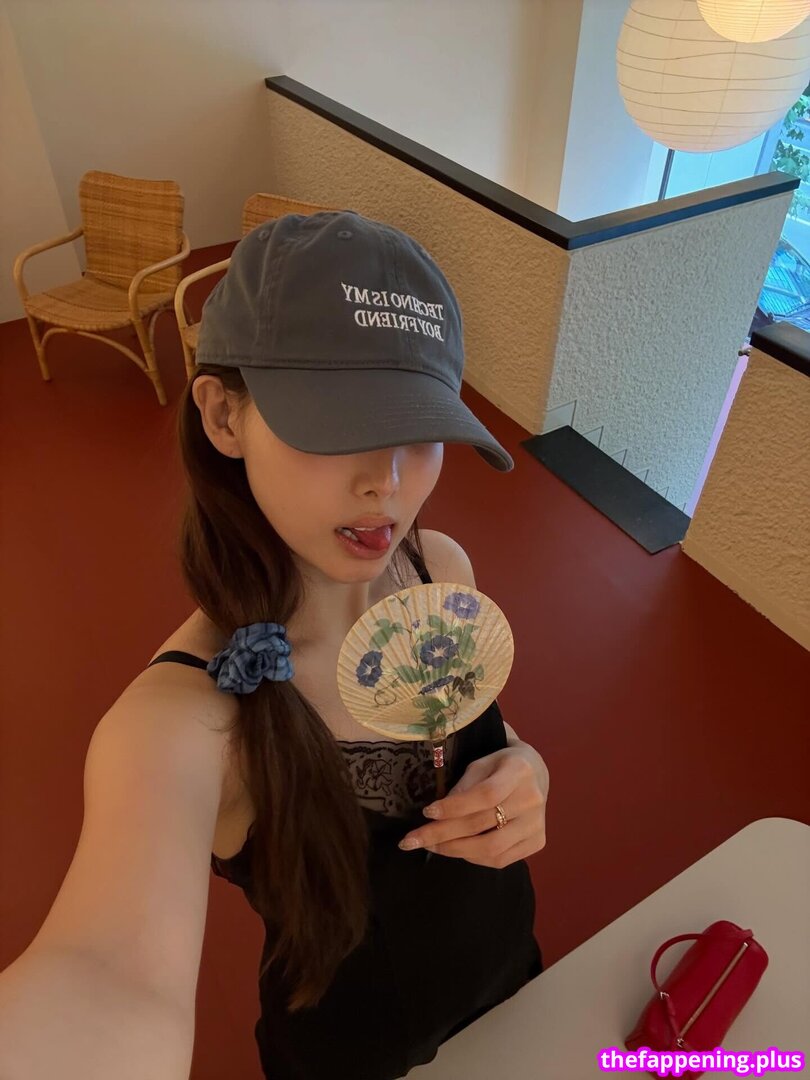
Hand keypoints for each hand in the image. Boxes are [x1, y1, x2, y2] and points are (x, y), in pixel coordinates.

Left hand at [398, 743, 548, 867]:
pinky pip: (500, 860)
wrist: (535, 774)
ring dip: (454, 850)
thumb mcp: (481, 763)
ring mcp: (537, 825)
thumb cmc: (501, 765)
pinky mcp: (537, 842)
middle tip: (412, 840)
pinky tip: (456, 850)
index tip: (426, 812)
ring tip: (430, 846)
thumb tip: (437, 814)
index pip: (485, 795)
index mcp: (519, 771)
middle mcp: (532, 800)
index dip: (454, 807)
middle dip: (443, 834)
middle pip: (483, 825)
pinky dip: (473, 858)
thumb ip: (463, 786)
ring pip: (491, 849)